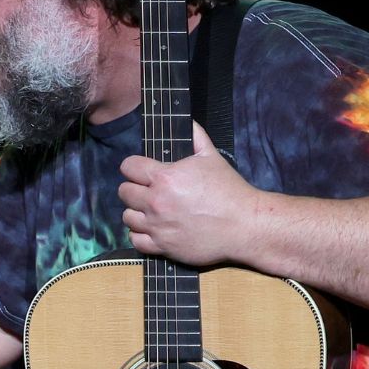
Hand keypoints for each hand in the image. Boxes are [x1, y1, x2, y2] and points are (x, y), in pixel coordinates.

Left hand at [117, 124, 258, 265]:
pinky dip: (141, 235)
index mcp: (164, 178)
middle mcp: (156, 202)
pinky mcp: (162, 246)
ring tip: (151, 210)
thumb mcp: (212, 156)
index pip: (128, 167)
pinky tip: (152, 229)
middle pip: (124, 191)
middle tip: (148, 191)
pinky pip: (135, 240)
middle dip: (134, 188)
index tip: (141, 170)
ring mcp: (157, 226)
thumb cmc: (229, 190)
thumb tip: (188, 121)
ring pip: (127, 217)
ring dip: (136, 212)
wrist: (244, 225)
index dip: (133, 167)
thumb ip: (195, 136)